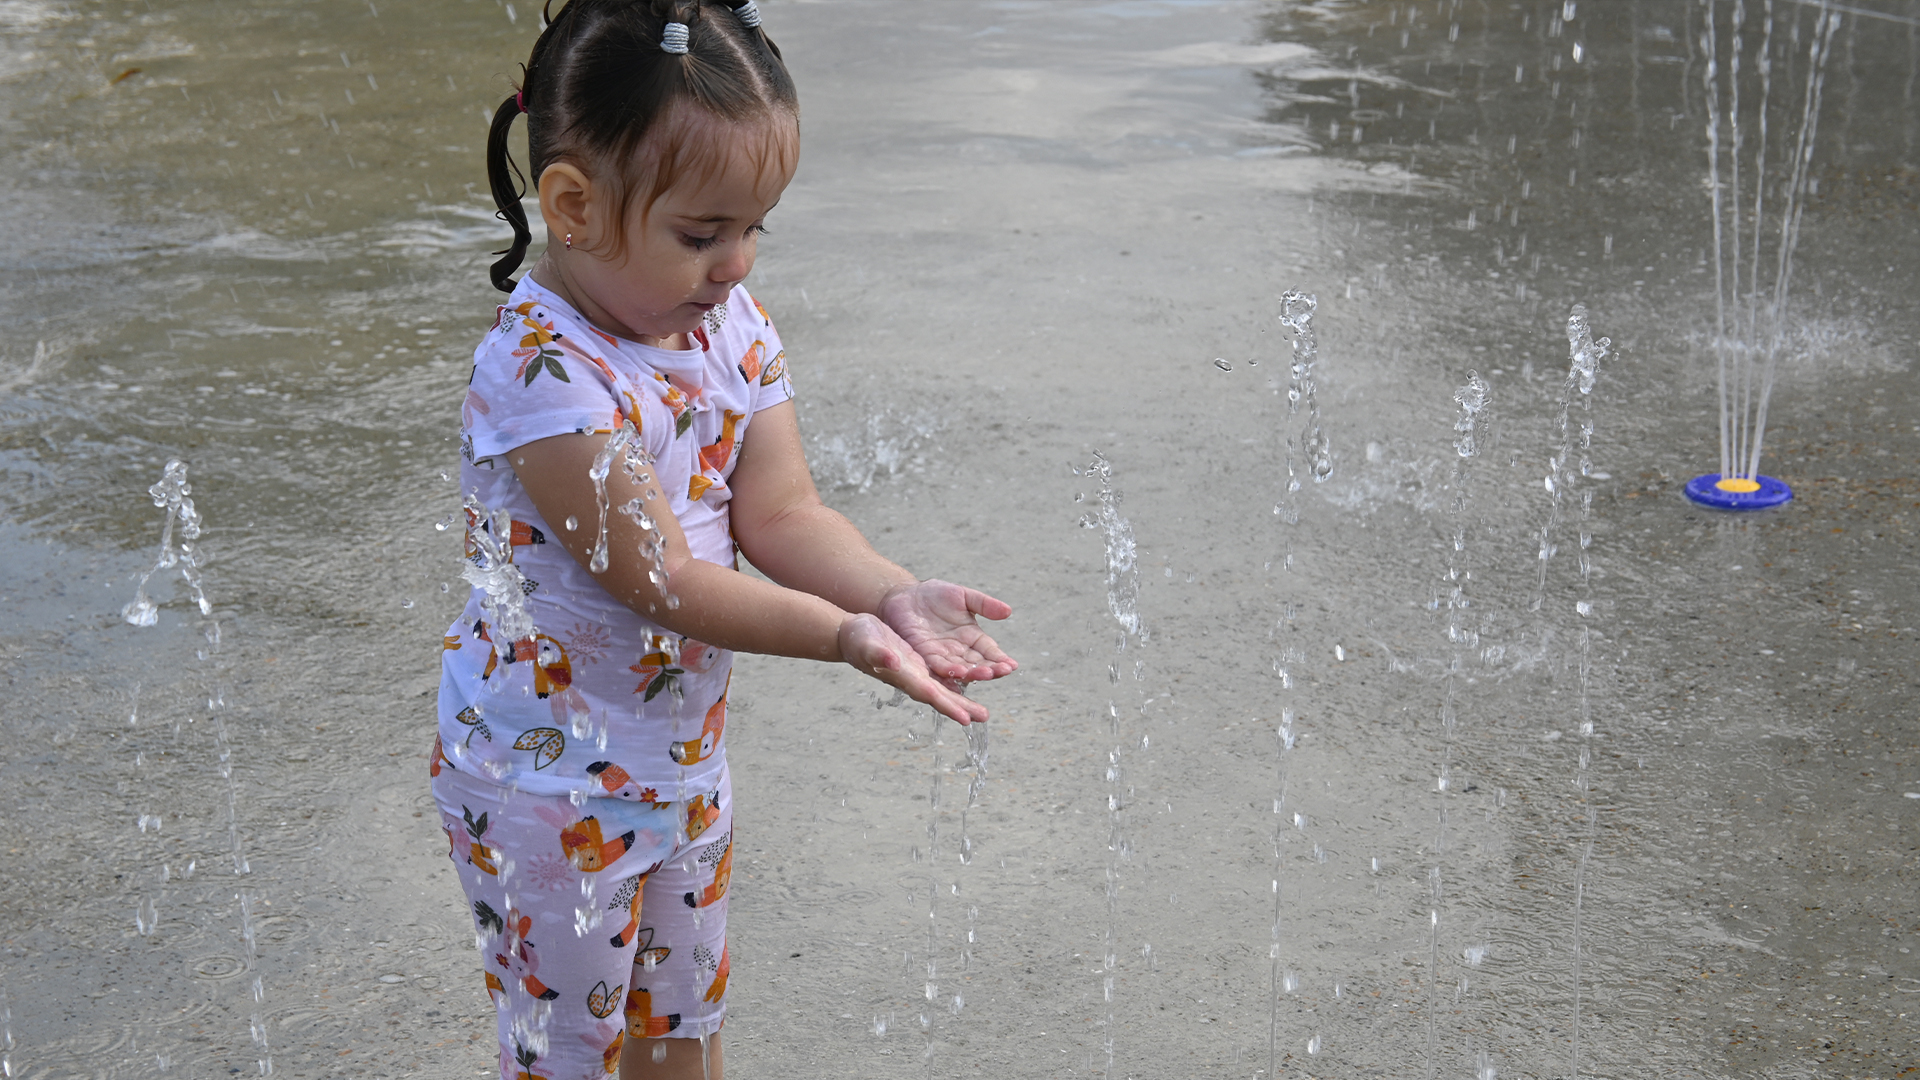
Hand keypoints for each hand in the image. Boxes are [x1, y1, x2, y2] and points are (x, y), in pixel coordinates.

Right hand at [838, 613, 987, 724]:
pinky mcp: (918, 663)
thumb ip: (879, 655)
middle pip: (941, 697)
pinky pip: (941, 676)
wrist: (854, 634)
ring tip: (982, 711)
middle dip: (962, 708)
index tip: (965, 718)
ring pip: (944, 689)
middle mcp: (913, 678)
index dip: (948, 706)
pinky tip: (970, 683)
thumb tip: (893, 662)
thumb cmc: (858, 640)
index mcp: (904, 676)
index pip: (929, 694)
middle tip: (984, 717)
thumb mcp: (868, 644)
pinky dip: (957, 682)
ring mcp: (916, 672)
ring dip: (962, 700)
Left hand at [876, 579, 1017, 683]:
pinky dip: (947, 673)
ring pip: (960, 668)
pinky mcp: (924, 655)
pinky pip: (937, 667)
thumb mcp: (963, 596)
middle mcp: (960, 650)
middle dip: (989, 669)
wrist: (905, 595)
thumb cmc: (935, 594)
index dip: (1000, 659)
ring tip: (982, 674)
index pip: (990, 652)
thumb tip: (1008, 611)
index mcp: (972, 637)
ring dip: (971, 673)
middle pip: (978, 664)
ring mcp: (942, 655)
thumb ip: (984, 604)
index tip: (1012, 665)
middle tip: (1000, 672)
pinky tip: (957, 677)